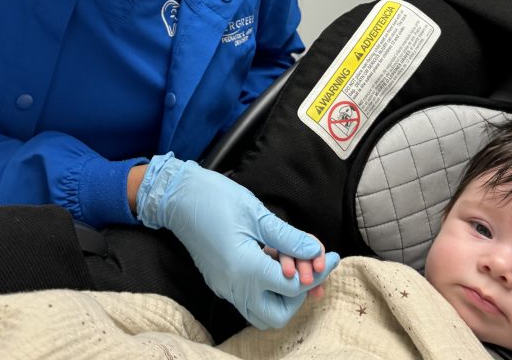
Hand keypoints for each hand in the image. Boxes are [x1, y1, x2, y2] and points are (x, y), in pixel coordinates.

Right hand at [137, 154, 339, 328]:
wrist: (178, 196)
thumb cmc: (216, 198)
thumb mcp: (257, 214)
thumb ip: (288, 237)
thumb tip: (316, 252)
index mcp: (244, 268)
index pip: (293, 288)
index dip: (317, 273)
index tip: (332, 257)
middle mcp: (233, 286)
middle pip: (278, 314)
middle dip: (299, 295)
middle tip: (309, 267)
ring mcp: (224, 287)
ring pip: (261, 312)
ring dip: (282, 296)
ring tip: (291, 263)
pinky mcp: (220, 282)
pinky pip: (248, 298)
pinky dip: (266, 287)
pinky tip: (273, 259)